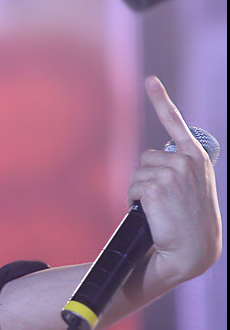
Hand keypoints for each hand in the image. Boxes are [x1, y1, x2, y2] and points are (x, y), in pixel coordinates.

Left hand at [131, 76, 221, 286]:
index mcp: (198, 158)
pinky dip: (134, 201)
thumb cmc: (190, 222)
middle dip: (147, 178)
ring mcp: (173, 172)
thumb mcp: (192, 188)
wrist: (192, 250)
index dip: (160, 99)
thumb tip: (154, 161)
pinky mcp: (157, 185)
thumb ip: (179, 170)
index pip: (175, 123)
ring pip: (137, 173)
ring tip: (159, 210)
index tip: (150, 80)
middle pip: (146, 158)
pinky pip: (132, 188)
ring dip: (140, 191)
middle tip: (163, 202)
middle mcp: (187, 161)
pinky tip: (151, 214)